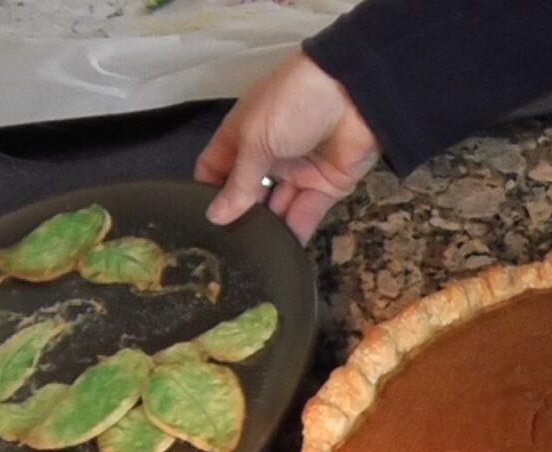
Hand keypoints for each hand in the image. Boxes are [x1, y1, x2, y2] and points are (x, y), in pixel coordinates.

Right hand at [195, 51, 379, 242]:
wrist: (353, 93)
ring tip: (251, 258)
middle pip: (248, 194)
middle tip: (226, 251)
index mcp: (244, 135)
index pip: (216, 168)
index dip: (207, 192)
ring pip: (276, 209)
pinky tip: (281, 255)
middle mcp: (268, 156)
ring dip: (267, 229)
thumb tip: (215, 217)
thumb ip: (239, 182)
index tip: (198, 223)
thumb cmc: (292, 104)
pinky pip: (305, 215)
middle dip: (239, 217)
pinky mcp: (325, 188)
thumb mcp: (256, 139)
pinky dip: (295, 233)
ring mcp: (297, 173)